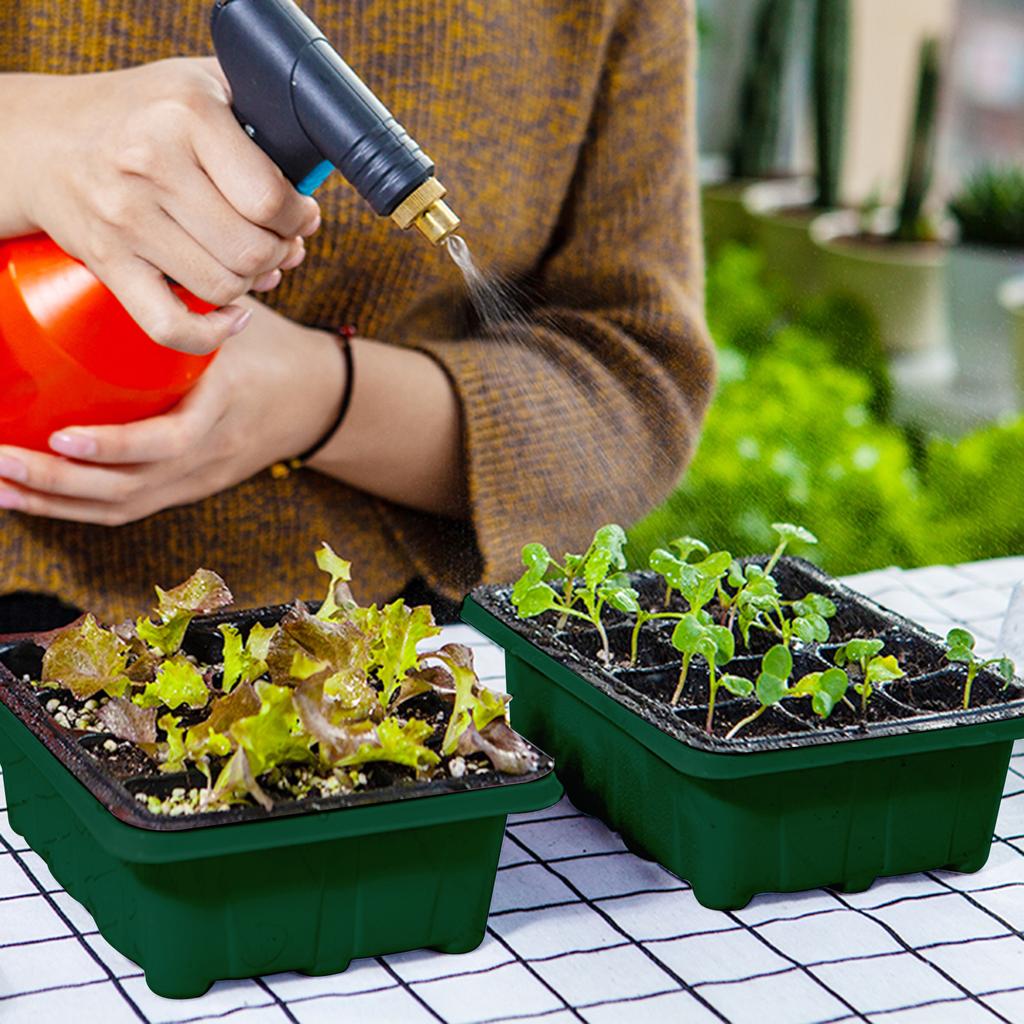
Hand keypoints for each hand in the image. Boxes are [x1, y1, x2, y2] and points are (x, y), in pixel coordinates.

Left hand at [0, 301, 345, 524]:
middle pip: (131, 489)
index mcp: (224, 409)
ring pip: (121, 508)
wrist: (318, 399)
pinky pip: (128, 508)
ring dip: (54, 503)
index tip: (61, 436)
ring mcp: (198, 479)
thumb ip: (185, 303)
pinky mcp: (186, 488)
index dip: (115, 448)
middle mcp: (209, 454)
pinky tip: (28, 498)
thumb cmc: (271, 349)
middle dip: (58, 483)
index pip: (171, 442)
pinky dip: (73, 508)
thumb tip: (108, 255)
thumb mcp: (237, 321)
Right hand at [12, 60, 319, 353]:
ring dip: (253, 285)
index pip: (269, 198)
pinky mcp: (109, 262)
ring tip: (254, 264)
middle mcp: (150, 164)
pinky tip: (234, 315)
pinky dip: (214, 334)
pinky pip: (172, 326)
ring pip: (225, 287)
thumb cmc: (142, 114)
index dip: (299, 218)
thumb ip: (261, 116)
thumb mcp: (203, 84)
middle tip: (280, 243)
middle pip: (252, 250)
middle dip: (281, 253)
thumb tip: (313, 174)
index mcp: (186, 114)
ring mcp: (125, 218)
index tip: (301, 216)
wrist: (47, 140)